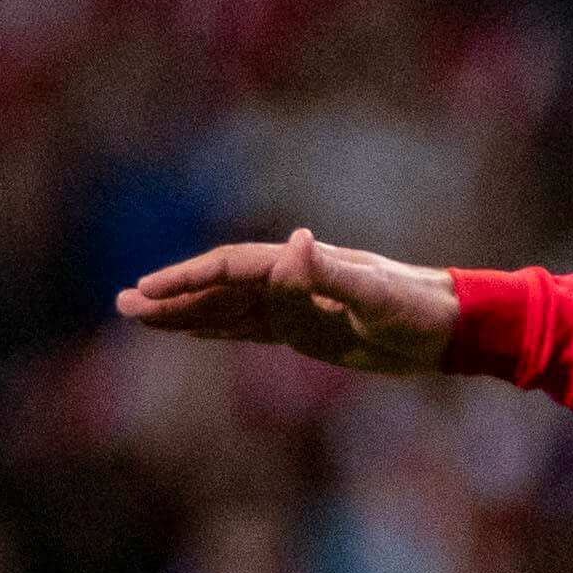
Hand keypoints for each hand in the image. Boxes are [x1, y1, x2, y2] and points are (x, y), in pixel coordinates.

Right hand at [113, 227, 458, 374]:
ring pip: (228, 308)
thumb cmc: (417, 307)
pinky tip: (193, 329)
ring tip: (141, 316)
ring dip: (185, 312)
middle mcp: (292, 281)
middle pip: (218, 287)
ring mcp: (298, 306)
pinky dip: (218, 327)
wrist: (450, 325)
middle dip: (171, 296)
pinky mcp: (309, 330)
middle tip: (122, 306)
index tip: (149, 292)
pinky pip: (251, 327)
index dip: (188, 280)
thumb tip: (295, 242)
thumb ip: (330, 274)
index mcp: (301, 267)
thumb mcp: (376, 294)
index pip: (231, 271)